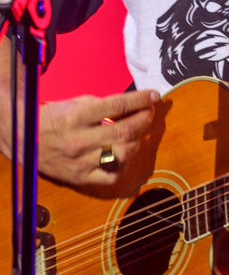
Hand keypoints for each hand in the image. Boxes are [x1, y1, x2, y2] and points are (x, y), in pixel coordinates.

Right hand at [37, 89, 159, 187]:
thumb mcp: (77, 103)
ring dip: (139, 140)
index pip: (118, 106)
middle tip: (151, 111)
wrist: (27, 141)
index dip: (140, 100)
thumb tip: (134, 105)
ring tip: (140, 130)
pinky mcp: (82, 178)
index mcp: (78, 116)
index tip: (154, 95)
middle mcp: (81, 140)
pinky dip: (125, 164)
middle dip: (145, 119)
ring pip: (123, 153)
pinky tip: (126, 152)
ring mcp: (82, 162)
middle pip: (125, 131)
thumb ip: (105, 105)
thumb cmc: (54, 118)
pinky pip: (111, 176)